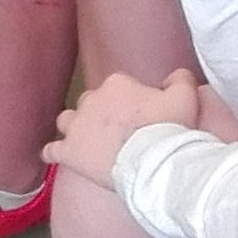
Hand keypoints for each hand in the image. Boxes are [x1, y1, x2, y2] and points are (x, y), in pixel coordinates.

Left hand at [47, 68, 201, 190]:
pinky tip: (56, 156)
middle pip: (91, 102)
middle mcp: (91, 99)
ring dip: (75, 127)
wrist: (151, 161)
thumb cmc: (169, 128)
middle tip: (116, 130)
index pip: (118, 87)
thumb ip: (180, 79)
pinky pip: (52, 150)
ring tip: (86, 139)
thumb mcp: (185, 97)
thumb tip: (175, 76)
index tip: (139, 115)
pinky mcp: (68, 152)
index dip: (129, 101)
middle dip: (100, 113)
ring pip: (67, 120)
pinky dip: (53, 152)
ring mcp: (76, 126)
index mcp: (116, 84)